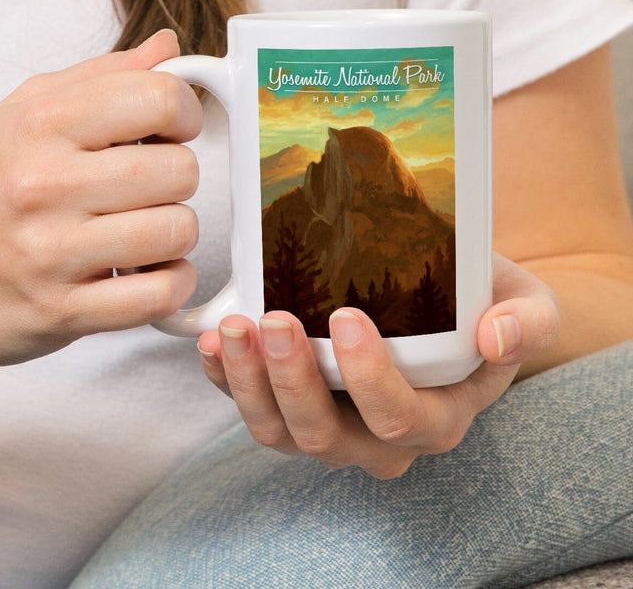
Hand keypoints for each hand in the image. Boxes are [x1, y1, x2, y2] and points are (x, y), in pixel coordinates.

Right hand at [0, 29, 202, 366]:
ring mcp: (51, 252)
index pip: (158, 98)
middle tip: (149, 186)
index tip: (171, 130)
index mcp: (40, 123)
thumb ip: (102, 75)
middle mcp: (43, 183)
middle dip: (177, 177)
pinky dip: (170, 283)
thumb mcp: (25, 110)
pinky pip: (159, 294)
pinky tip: (148, 271)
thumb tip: (168, 47)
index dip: (183, 113)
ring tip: (142, 230)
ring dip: (174, 233)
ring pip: (176, 231)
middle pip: (178, 170)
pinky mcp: (60, 311)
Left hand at [197, 253, 559, 476]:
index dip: (369, 378)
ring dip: (247, 383)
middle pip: (326, 435)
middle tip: (274, 319)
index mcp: (436, 418)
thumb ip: (528, 322)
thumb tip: (496, 336)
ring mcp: (328, 425)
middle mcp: (378, 438)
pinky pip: (248, 407)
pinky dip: (222, 379)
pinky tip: (210, 341)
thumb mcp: (527, 302)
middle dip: (293, 381)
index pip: (400, 417)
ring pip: (279, 432)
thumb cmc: (482, 301)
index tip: (345, 317)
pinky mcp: (288, 404)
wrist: (444, 301)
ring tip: (232, 328)